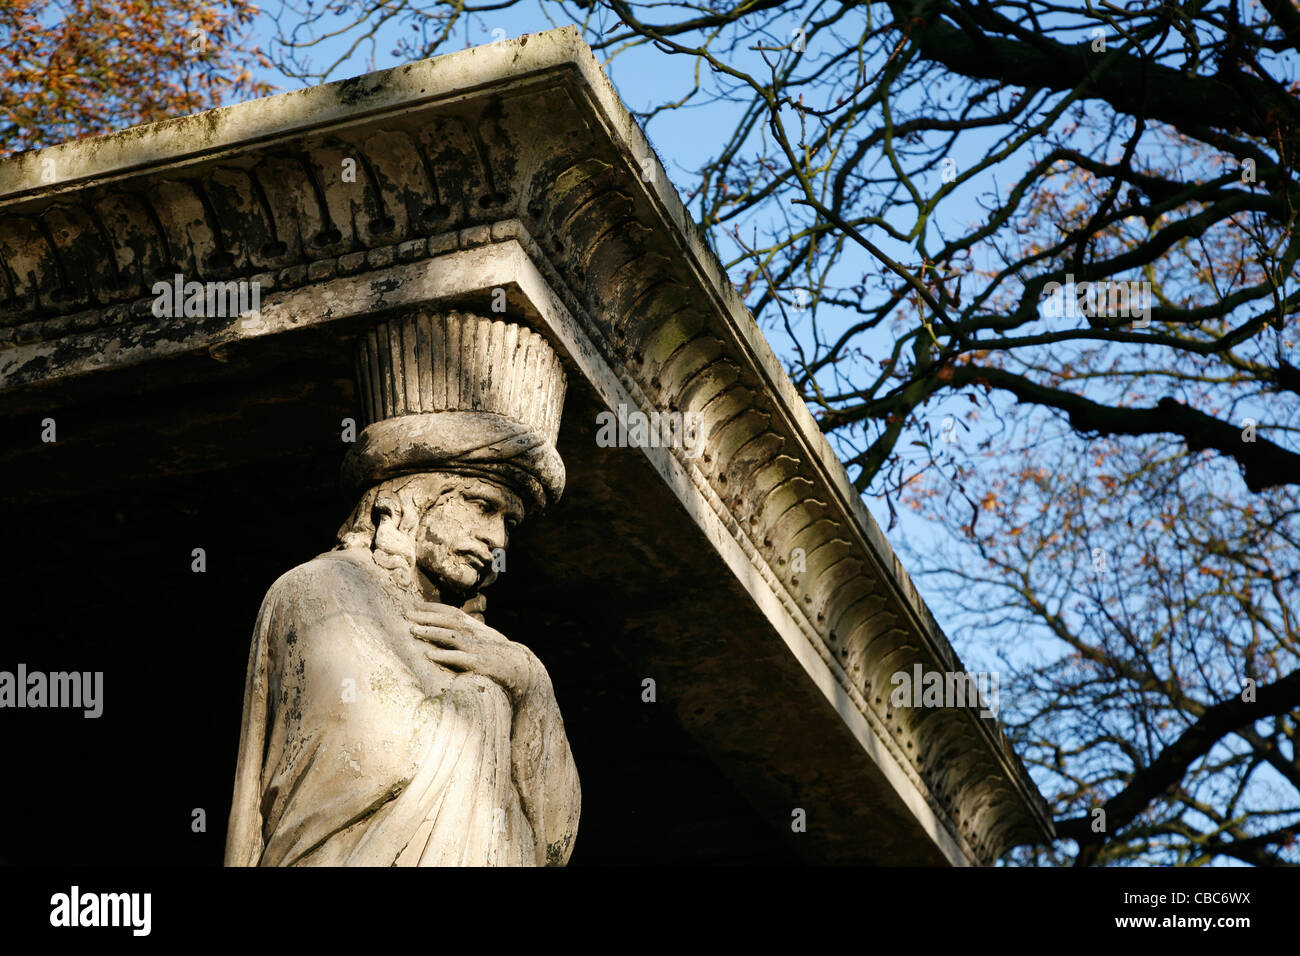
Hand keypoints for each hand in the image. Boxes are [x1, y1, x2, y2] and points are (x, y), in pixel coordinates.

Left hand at [405, 601, 542, 704]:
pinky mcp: (481, 664)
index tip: (413, 604)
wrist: (524, 670)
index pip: (451, 612)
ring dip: (431, 632)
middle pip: (449, 620)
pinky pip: (460, 658)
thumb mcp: (483, 639)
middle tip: (406, 613)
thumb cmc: (499, 655)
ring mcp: (478, 648)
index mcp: (475, 627)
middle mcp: (475, 634)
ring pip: (452, 636)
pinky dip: (444, 656)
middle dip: (427, 616)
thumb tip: (443, 630)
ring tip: (413, 631)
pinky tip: (429, 656)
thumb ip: (466, 633)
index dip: (432, 607)